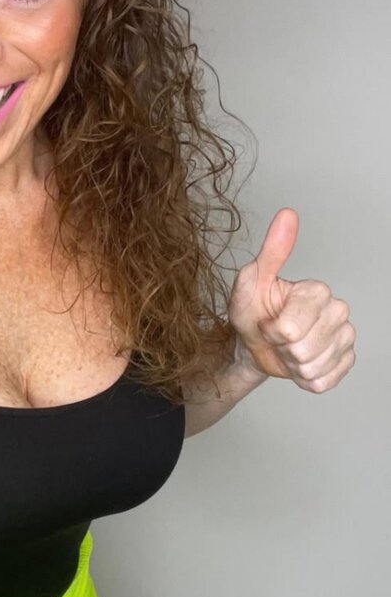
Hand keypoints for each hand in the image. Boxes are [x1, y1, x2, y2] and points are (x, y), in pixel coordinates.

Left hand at [227, 208, 355, 391]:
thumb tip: (287, 215)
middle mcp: (337, 310)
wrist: (253, 345)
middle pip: (304, 349)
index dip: (271, 331)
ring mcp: (344, 336)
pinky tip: (298, 364)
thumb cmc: (252, 312)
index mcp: (316, 291)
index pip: (291, 327)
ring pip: (313, 366)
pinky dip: (304, 378)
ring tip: (285, 349)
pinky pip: (323, 381)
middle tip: (276, 337)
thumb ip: (271, 252)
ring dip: (291, 364)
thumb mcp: (250, 283)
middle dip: (282, 348)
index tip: (266, 321)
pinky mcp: (345, 360)